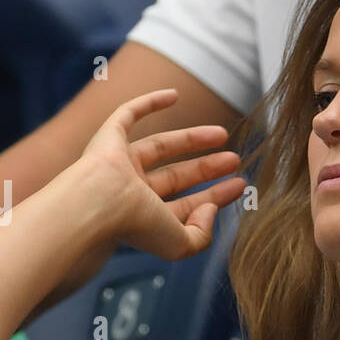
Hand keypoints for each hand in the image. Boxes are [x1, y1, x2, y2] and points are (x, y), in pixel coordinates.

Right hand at [73, 88, 247, 259]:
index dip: (214, 196)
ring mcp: (117, 165)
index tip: (240, 185)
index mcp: (144, 218)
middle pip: (175, 176)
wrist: (99, 202)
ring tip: (223, 134)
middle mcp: (129, 192)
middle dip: (206, 168)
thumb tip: (210, 209)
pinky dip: (148, 103)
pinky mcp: (107, 138)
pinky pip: (126, 115)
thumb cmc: (137, 226)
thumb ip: (201, 234)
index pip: (184, 206)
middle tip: (234, 160)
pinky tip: (175, 95)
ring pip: (159, 147)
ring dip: (191, 139)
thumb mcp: (180, 244)